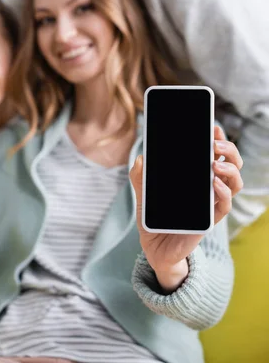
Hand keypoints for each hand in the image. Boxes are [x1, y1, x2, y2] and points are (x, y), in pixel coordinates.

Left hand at [130, 125, 243, 291]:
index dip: (218, 138)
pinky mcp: (209, 220)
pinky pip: (224, 205)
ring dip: (229, 169)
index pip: (215, 153)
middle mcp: (209, 187)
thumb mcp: (143, 192)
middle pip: (232, 164)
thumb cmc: (153, 216)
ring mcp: (211, 203)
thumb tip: (141, 158)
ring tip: (215, 163)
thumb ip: (141, 175)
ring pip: (234, 183)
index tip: (213, 126)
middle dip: (229, 149)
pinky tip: (213, 183)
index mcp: (197, 176)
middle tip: (215, 143)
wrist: (153, 247)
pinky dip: (222, 192)